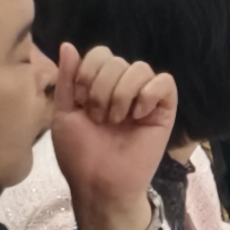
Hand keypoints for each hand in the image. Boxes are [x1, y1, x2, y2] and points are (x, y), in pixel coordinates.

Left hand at [50, 42, 180, 229]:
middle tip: (99, 118)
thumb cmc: (79, 154)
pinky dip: (149, 94)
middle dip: (102, 89)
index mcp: (99, 85)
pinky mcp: (165, 110)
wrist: (99, 184)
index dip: (88, 71)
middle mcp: (123, 87)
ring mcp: (145, 98)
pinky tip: (138, 115)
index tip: (81, 100)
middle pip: (118, 60)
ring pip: (140, 68)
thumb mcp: (64, 114)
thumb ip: (67, 79)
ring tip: (117, 120)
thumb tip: (67, 45)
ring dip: (122, 94)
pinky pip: (165, 82)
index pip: (100, 54)